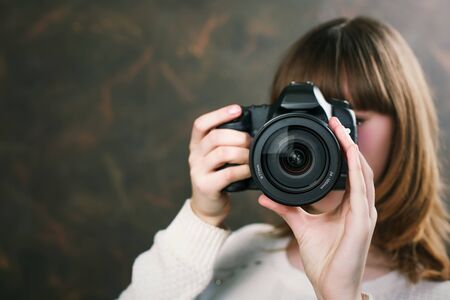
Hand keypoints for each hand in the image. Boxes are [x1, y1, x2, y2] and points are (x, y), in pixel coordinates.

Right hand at [189, 104, 251, 225]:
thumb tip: (252, 130)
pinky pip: (227, 173)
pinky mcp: (206, 186)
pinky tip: (249, 170)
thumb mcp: (217, 159)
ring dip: (242, 153)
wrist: (207, 207)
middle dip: (238, 136)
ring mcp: (198, 171)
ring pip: (221, 153)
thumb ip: (226, 144)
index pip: (201, 124)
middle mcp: (194, 156)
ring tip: (251, 156)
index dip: (219, 114)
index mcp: (197, 145)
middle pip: (215, 136)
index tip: (237, 109)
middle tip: (251, 141)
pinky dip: (242, 170)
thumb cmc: (217, 179)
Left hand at [258, 117, 376, 299]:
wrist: (331, 285)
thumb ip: (286, 209)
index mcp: (350, 206)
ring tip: (342, 130)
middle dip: (349, 142)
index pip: (350, 171)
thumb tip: (267, 196)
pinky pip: (361, 190)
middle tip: (336, 122)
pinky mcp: (362, 222)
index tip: (332, 131)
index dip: (344, 150)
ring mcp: (364, 214)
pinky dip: (355, 170)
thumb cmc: (324, 259)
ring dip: (353, 150)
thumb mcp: (301, 226)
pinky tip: (349, 154)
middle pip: (359, 167)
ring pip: (363, 174)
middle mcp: (361, 207)